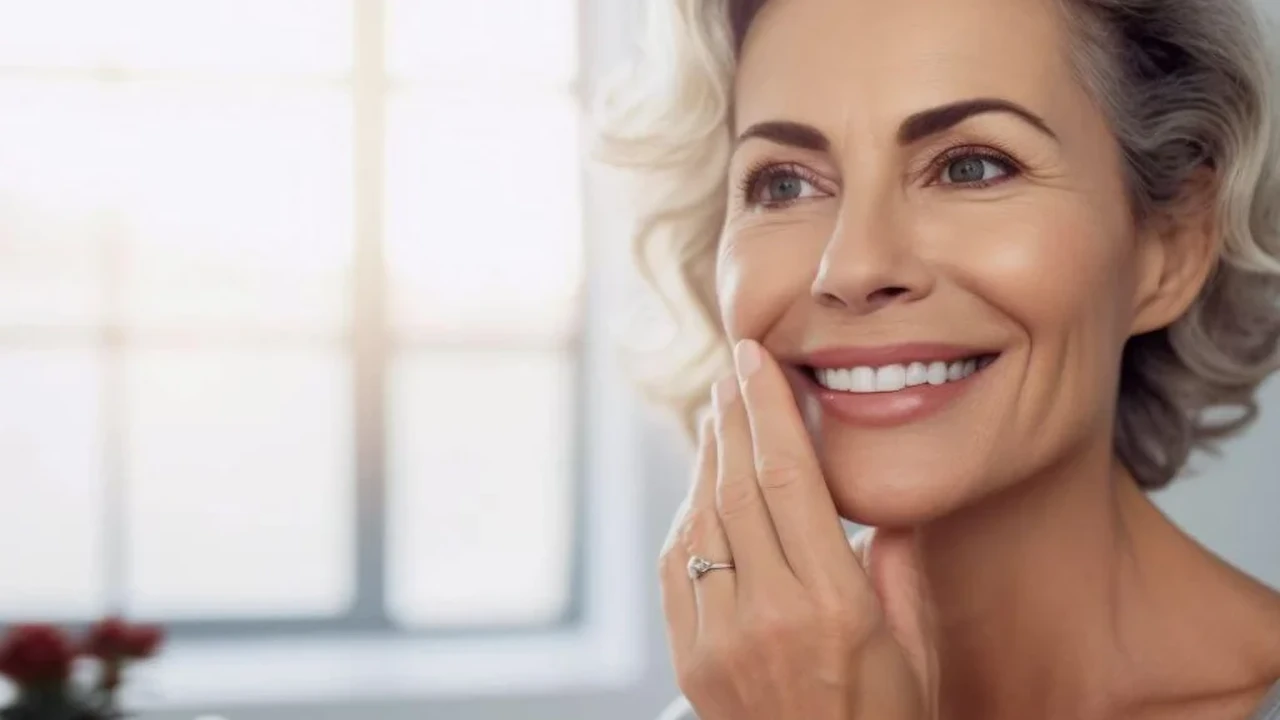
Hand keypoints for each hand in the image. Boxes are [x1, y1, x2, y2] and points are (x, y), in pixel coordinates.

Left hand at [659, 339, 937, 719]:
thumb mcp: (917, 648)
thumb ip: (899, 568)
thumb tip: (882, 503)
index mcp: (836, 606)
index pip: (788, 480)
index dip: (768, 410)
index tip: (757, 361)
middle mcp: (770, 615)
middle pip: (736, 486)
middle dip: (732, 416)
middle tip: (734, 368)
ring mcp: (720, 639)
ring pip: (701, 519)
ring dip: (706, 458)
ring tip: (718, 415)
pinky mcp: (690, 660)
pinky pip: (677, 565)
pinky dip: (687, 515)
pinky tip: (702, 488)